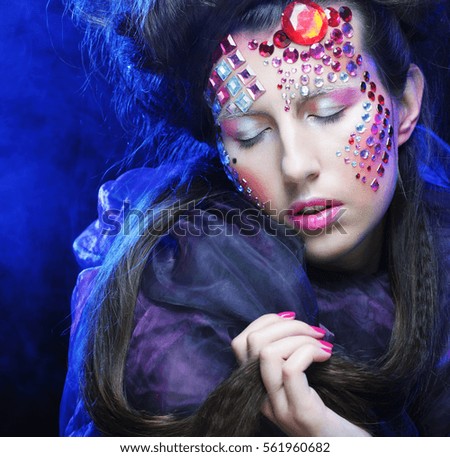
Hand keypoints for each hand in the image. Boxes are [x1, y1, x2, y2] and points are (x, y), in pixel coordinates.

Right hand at [231, 313, 370, 436]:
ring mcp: (279, 406)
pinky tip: (326, 355)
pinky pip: (292, 369)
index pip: (240, 342)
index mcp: (258, 385)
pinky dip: (309, 351)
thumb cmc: (331, 409)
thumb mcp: (301, 379)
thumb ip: (289, 355)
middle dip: (286, 325)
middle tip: (313, 332)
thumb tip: (293, 323)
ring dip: (299, 337)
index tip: (293, 320)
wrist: (348, 447)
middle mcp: (261, 397)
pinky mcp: (300, 413)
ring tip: (320, 344)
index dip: (265, 321)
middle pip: (253, 342)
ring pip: (268, 353)